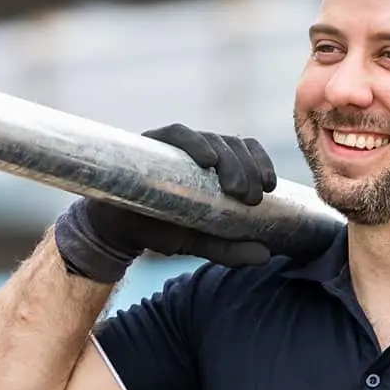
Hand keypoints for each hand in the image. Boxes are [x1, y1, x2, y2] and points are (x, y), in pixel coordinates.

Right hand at [53, 124, 277, 282]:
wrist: (118, 231)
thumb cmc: (161, 229)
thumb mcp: (201, 242)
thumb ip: (231, 248)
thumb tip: (265, 255)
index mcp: (215, 166)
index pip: (245, 150)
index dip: (261, 162)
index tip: (270, 186)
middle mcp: (198, 150)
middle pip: (232, 145)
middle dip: (247, 168)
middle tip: (251, 197)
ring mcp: (175, 145)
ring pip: (211, 138)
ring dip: (228, 159)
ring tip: (234, 187)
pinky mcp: (152, 143)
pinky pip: (177, 134)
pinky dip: (195, 143)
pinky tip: (207, 160)